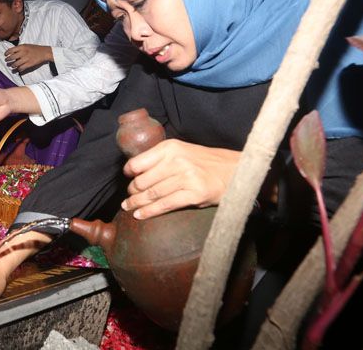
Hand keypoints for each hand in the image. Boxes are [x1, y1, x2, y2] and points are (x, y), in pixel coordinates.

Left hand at [4, 45, 52, 73]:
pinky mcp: (29, 64)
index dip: (7, 53)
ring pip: (15, 64)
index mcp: (22, 47)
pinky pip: (21, 68)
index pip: (11, 50)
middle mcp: (23, 52)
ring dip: (12, 65)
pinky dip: (18, 69)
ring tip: (12, 66)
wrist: (44, 52)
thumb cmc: (35, 48)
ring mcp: (26, 59)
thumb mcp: (26, 45)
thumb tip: (12, 52)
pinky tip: (18, 69)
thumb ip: (19, 48)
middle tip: (7, 61)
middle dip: (8, 60)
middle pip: (12, 57)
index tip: (5, 55)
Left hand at [121, 139, 240, 219]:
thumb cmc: (206, 162)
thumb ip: (162, 159)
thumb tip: (137, 172)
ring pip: (152, 194)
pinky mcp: (193, 194)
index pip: (138, 162)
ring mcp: (185, 178)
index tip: (127, 179)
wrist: (236, 170)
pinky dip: (149, 212)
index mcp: (171, 148)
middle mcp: (176, 160)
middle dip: (132, 192)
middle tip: (128, 198)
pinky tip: (140, 215)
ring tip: (129, 208)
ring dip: (137, 203)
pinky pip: (164, 205)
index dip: (129, 173)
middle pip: (143, 181)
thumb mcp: (183, 151)